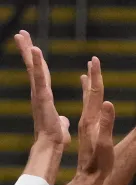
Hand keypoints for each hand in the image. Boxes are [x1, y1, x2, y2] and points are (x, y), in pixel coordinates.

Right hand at [14, 31, 69, 146]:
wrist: (51, 147)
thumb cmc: (55, 139)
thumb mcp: (60, 126)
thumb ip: (60, 121)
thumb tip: (62, 120)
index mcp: (45, 98)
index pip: (42, 75)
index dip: (37, 62)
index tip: (33, 47)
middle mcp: (39, 94)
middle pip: (33, 68)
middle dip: (27, 50)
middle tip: (20, 33)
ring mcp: (39, 95)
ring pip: (33, 69)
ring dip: (28, 51)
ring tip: (21, 34)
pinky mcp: (42, 98)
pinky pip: (39, 77)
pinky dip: (36, 63)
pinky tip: (35, 49)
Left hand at [77, 57, 114, 178]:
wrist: (90, 178)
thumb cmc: (100, 163)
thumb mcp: (105, 143)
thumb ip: (107, 124)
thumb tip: (108, 103)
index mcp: (91, 120)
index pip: (94, 93)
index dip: (96, 77)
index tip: (94, 60)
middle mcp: (87, 120)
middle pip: (90, 94)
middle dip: (92, 76)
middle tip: (92, 61)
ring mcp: (86, 126)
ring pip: (87, 101)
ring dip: (88, 87)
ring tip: (86, 75)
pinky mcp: (88, 132)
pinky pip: (88, 110)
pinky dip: (88, 101)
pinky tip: (89, 101)